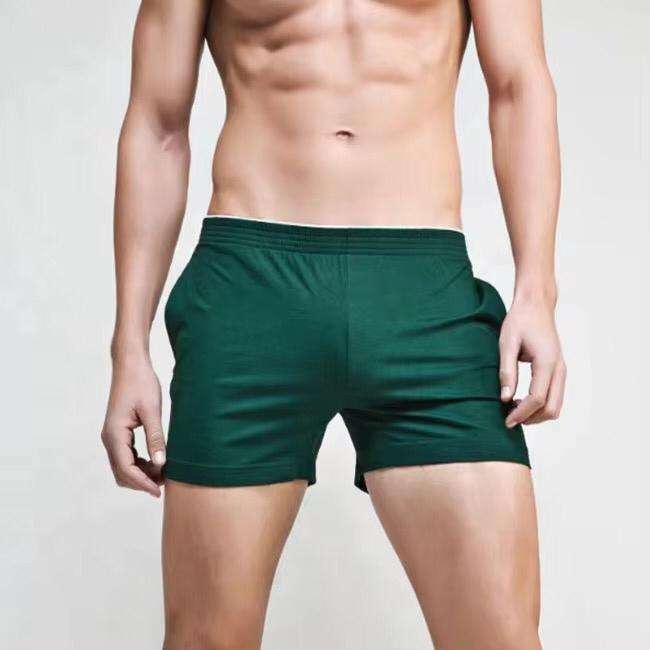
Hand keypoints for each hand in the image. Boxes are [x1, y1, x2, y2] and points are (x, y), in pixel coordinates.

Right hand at [101, 355, 165, 496]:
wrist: (130, 365)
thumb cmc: (141, 383)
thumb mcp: (152, 411)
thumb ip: (155, 438)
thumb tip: (161, 464)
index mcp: (114, 434)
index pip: (126, 469)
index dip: (143, 483)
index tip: (159, 491)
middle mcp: (109, 438)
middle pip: (122, 472)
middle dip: (142, 481)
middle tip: (165, 483)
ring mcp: (112, 436)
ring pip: (123, 466)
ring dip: (141, 474)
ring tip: (163, 473)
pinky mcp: (118, 432)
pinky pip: (126, 456)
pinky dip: (139, 464)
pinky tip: (156, 462)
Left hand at [499, 297, 565, 426]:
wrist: (536, 305)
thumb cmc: (519, 321)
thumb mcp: (507, 344)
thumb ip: (507, 371)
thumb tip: (504, 398)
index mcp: (547, 362)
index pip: (537, 399)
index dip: (521, 413)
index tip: (506, 421)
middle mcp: (559, 369)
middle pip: (551, 409)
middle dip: (530, 419)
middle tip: (508, 418)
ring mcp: (561, 370)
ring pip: (555, 406)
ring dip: (536, 414)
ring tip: (511, 409)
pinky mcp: (558, 371)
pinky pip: (554, 397)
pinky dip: (540, 406)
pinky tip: (519, 400)